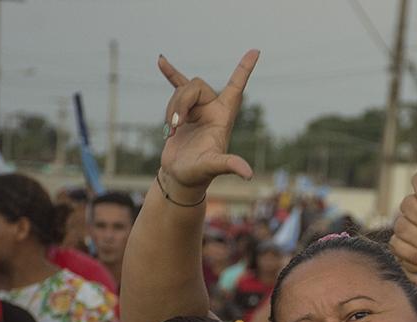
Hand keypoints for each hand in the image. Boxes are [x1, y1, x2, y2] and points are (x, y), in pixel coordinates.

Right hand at [156, 50, 259, 196]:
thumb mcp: (213, 167)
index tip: (256, 51)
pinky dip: (170, 73)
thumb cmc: (198, 174)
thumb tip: (248, 174)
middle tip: (175, 127)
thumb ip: (229, 165)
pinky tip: (161, 61)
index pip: (236, 88)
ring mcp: (197, 108)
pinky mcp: (182, 110)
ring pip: (181, 90)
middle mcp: (212, 109)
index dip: (244, 69)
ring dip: (171, 108)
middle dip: (181, 102)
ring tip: (171, 131)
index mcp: (223, 117)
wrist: (180, 176)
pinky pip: (175, 85)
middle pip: (195, 86)